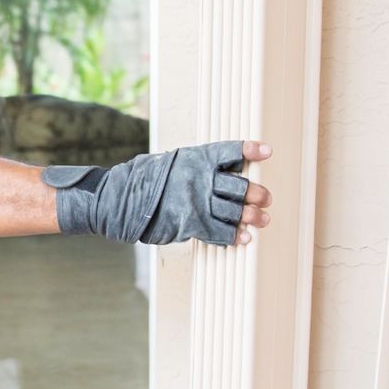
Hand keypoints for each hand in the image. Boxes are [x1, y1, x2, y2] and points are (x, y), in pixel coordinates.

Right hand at [46, 140, 274, 246]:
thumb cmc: (146, 180)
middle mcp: (201, 178)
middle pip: (240, 185)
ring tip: (263, 218)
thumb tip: (220, 172)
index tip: (267, 153)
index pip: (231, 151)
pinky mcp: (191, 223)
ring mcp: (197, 201)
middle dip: (257, 193)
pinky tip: (244, 238)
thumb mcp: (172, 163)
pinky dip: (234, 236)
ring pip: (235, 210)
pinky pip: (220, 232)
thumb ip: (196, 167)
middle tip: (266, 199)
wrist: (121, 199)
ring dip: (252, 216)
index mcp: (197, 158)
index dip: (251, 150)